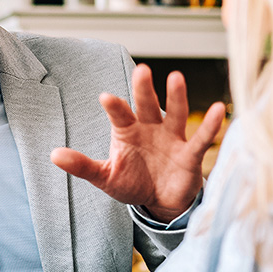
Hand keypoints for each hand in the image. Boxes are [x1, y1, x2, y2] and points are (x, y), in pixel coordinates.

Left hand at [51, 65, 224, 220]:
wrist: (159, 202)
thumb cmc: (132, 182)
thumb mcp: (105, 177)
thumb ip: (82, 165)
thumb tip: (53, 154)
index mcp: (127, 131)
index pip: (119, 114)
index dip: (113, 106)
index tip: (105, 97)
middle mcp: (150, 128)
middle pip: (147, 105)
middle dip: (144, 89)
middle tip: (142, 69)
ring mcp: (171, 138)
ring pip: (175, 113)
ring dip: (176, 97)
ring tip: (176, 77)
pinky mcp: (189, 154)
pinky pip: (201, 138)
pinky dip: (210, 125)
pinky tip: (219, 109)